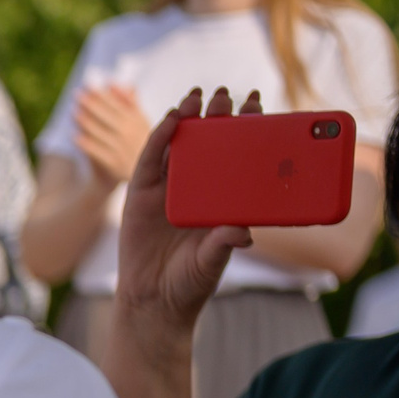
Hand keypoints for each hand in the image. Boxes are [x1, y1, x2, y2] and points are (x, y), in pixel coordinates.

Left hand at [72, 83, 151, 187]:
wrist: (141, 177)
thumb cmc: (136, 143)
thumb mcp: (139, 122)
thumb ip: (128, 102)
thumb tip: (112, 84)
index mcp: (138, 120)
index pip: (118, 104)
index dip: (102, 95)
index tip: (88, 86)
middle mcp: (131, 134)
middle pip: (108, 116)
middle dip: (92, 104)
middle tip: (77, 95)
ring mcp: (122, 149)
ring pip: (101, 133)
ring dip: (86, 122)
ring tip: (73, 112)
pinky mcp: (113, 165)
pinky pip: (97, 152)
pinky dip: (86, 144)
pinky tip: (74, 136)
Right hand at [115, 87, 260, 337]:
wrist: (154, 302)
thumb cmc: (190, 282)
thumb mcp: (213, 261)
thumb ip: (224, 244)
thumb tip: (243, 232)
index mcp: (220, 198)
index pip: (237, 155)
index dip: (246, 129)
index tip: (257, 105)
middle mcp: (196, 188)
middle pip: (209, 143)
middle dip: (218, 116)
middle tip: (228, 94)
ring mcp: (167, 189)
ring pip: (180, 144)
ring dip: (189, 118)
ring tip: (199, 96)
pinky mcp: (141, 194)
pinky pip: (151, 160)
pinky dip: (161, 137)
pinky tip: (173, 119)